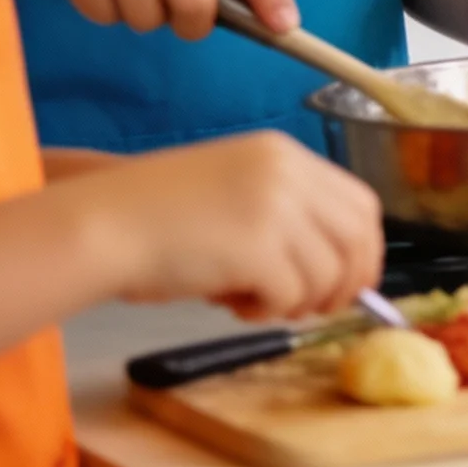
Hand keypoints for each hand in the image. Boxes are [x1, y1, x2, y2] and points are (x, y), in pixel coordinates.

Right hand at [65, 133, 382, 319]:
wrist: (104, 224)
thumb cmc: (156, 217)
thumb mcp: (234, 193)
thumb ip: (285, 217)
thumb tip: (335, 272)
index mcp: (284, 155)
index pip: (360, 202)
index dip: (362, 248)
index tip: (350, 281)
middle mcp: (289, 174)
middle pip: (358, 237)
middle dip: (346, 282)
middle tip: (314, 309)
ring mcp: (277, 208)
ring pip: (327, 274)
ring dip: (296, 301)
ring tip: (251, 302)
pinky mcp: (259, 248)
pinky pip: (290, 296)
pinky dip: (266, 311)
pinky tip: (233, 303)